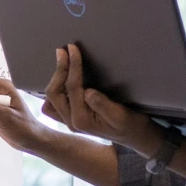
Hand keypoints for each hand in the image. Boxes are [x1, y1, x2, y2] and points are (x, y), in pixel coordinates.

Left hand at [44, 44, 158, 154]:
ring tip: (62, 61)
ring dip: (54, 80)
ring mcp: (69, 121)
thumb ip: (103, 105)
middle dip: (59, 70)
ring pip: (50, 100)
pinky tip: (63, 77)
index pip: (72, 88)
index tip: (73, 49)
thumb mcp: (121, 115)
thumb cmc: (131, 125)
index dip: (72, 66)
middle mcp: (71, 122)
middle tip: (63, 51)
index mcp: (81, 120)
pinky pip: (54, 104)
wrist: (135, 137)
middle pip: (54, 94)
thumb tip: (88, 91)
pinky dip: (56, 90)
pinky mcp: (71, 118)